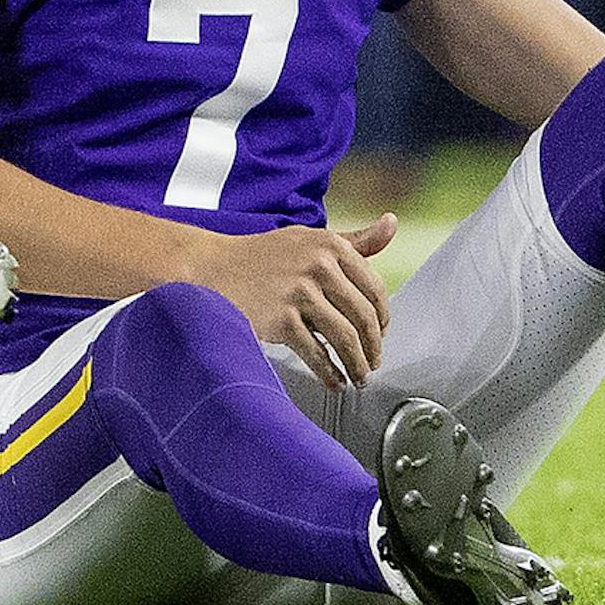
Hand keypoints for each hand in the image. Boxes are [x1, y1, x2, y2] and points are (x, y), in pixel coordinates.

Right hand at [195, 215, 397, 393]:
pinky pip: (317, 354)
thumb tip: (391, 224)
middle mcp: (317, 263)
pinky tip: (334, 381)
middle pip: (362, 316)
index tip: (380, 334)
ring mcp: (298, 291)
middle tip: (372, 363)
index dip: (382, 318)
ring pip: (344, 338)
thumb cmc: (264, 257)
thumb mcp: (310, 240)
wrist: (212, 269)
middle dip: (373, 347)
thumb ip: (353, 240)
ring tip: (358, 377)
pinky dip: (330, 373)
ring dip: (357, 365)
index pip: (373, 288)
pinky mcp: (281, 318)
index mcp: (329, 243)